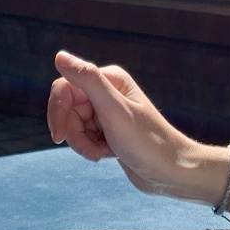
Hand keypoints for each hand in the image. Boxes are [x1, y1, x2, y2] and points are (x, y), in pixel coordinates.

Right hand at [47, 51, 228, 204]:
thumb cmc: (147, 142)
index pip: (65, 87)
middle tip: (91, 152)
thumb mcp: (114, 110)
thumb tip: (59, 55)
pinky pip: (84, 136)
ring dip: (82, 144)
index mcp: (109, 79)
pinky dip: (90, 148)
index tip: (59, 137)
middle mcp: (107, 91)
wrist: (171, 173)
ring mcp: (107, 111)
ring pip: (73, 124)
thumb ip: (87, 80)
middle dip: (73, 133)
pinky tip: (107, 155)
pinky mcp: (108, 130)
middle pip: (67, 108)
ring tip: (101, 155)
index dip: (57, 111)